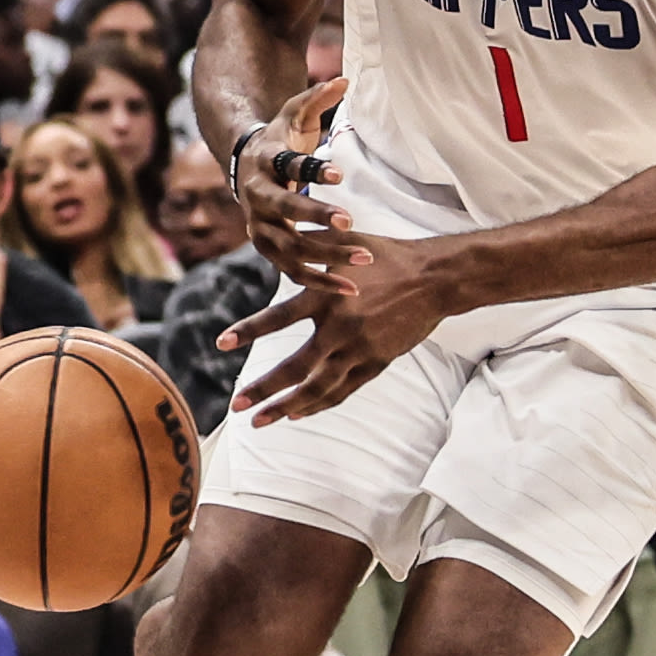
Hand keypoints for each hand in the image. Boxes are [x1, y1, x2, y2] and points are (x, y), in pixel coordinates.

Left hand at [219, 232, 450, 423]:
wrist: (434, 278)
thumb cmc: (386, 255)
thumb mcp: (343, 242)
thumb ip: (307, 245)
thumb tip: (274, 234)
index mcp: (327, 296)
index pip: (278, 318)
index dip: (249, 331)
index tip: (221, 343)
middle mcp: (341, 327)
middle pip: (294, 367)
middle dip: (262, 388)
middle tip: (235, 405)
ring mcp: (359, 350)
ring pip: (317, 388)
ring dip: (285, 406)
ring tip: (258, 420)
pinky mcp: (375, 363)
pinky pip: (341, 391)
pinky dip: (317, 404)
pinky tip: (296, 413)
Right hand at [233, 73, 368, 294]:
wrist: (244, 167)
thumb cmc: (278, 139)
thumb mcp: (294, 114)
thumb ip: (317, 98)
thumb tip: (344, 78)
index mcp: (265, 162)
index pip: (289, 165)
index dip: (313, 169)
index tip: (341, 173)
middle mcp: (257, 197)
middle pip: (284, 211)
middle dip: (316, 217)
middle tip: (350, 222)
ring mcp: (259, 228)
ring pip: (289, 247)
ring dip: (326, 256)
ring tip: (365, 258)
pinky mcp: (268, 250)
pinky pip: (292, 271)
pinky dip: (319, 281)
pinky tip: (350, 289)